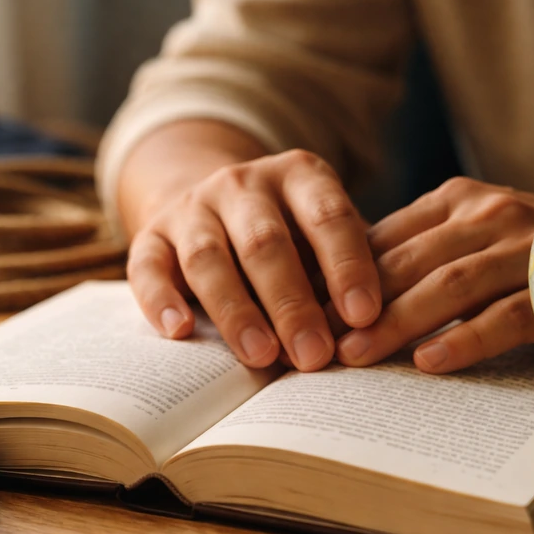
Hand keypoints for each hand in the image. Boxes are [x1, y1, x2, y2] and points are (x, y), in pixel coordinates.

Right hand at [126, 149, 381, 370]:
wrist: (215, 208)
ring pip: (208, 257)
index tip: (364, 316)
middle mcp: (241, 184)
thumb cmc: (293, 238)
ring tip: (262, 357)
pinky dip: (160, 301)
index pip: (327, 215)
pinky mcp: (150, 237)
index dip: (347, 265)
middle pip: (265, 242)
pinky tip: (180, 332)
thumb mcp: (327, 239)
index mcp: (298, 176)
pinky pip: (148, 267)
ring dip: (236, 311)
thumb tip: (385, 329)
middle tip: (314, 357)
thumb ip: (350, 270)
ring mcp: (191, 208)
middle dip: (292, 303)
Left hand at [335, 177, 533, 372]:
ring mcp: (528, 249)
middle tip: (319, 342)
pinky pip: (505, 316)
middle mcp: (491, 214)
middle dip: (357, 305)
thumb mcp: (471, 241)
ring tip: (355, 355)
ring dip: (396, 323)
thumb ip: (417, 255)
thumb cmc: (529, 260)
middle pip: (410, 262)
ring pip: (451, 285)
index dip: (338, 279)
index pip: (385, 239)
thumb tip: (336, 294)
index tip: (304, 316)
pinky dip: (463, 340)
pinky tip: (427, 362)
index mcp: (459, 200)